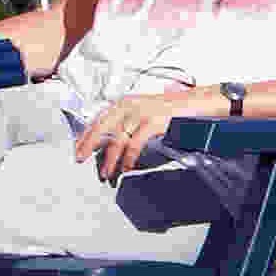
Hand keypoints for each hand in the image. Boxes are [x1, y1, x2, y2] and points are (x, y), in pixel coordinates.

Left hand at [74, 90, 195, 175]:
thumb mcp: (144, 111)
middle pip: (101, 126)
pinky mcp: (153, 122)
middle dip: (88, 144)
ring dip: (109, 159)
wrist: (198, 102)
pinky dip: (128, 158)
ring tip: (106, 173)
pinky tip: (127, 168)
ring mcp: (141, 112)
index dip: (86, 134)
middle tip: (79, 159)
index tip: (77, 148)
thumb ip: (128, 121)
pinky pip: (134, 144)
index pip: (98, 118)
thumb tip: (110, 141)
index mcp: (124, 102)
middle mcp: (129, 104)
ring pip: (117, 139)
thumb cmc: (172, 110)